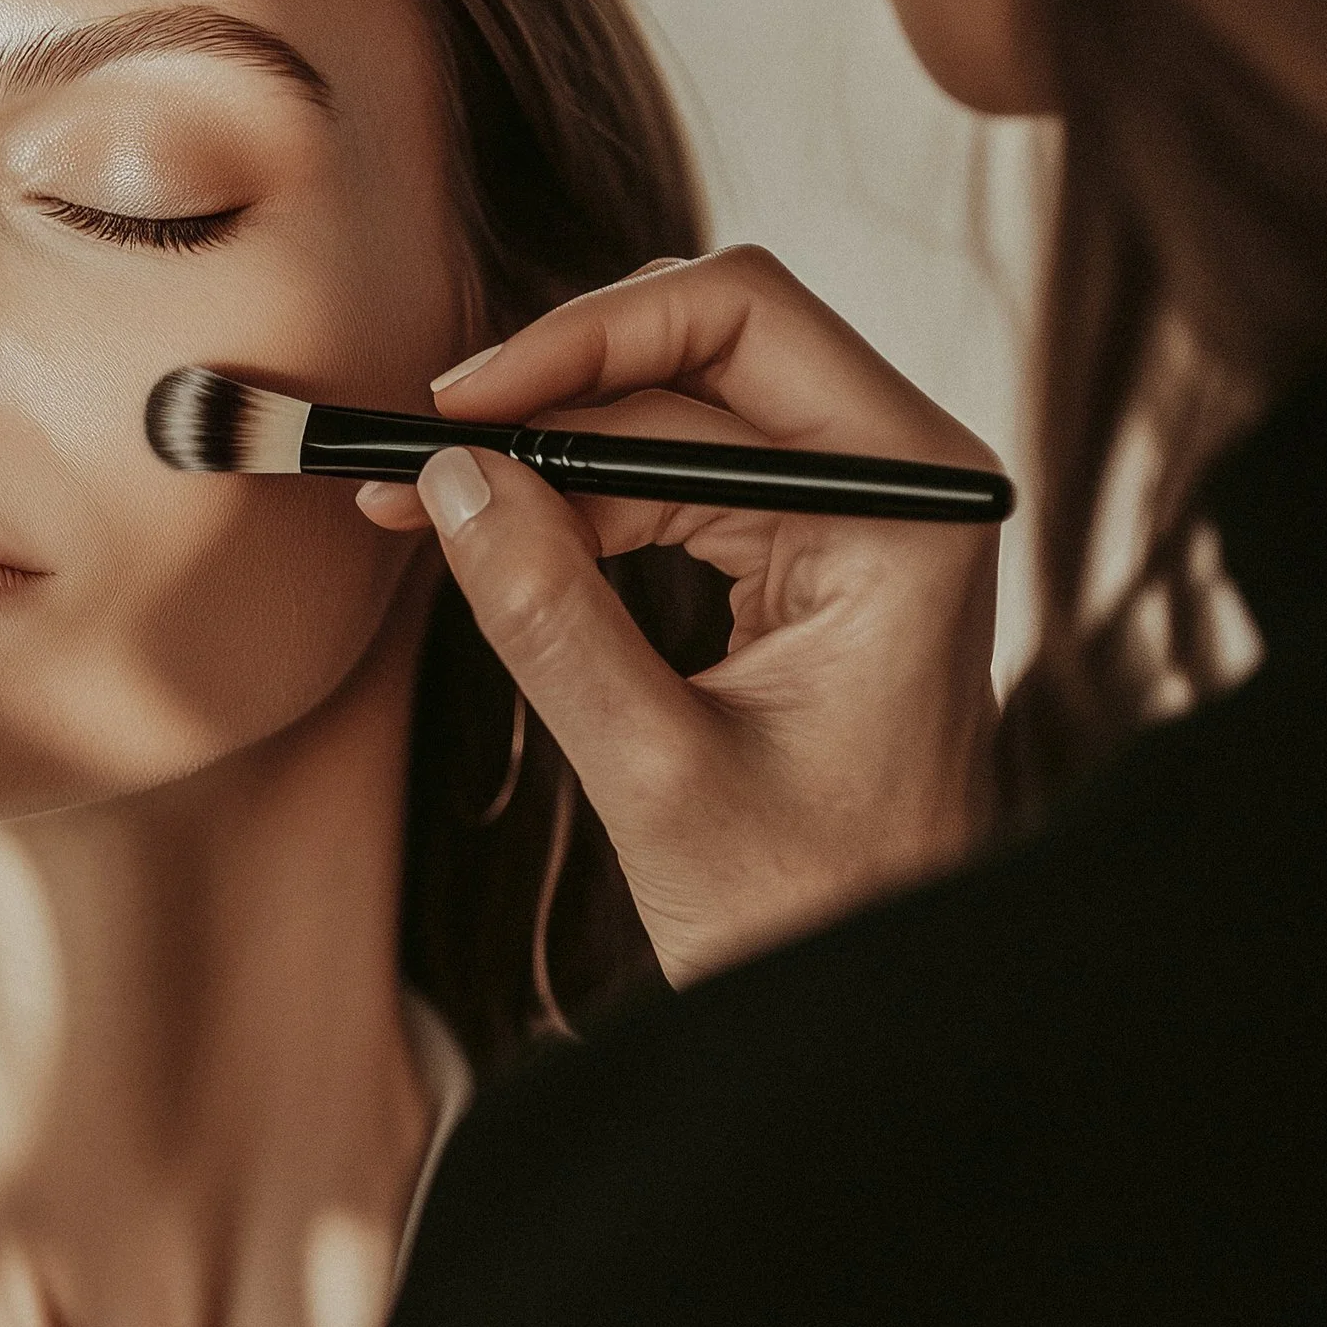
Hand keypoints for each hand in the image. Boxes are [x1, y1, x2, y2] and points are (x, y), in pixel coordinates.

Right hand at [365, 248, 1002, 986]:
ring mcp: (853, 514)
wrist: (875, 1003)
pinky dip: (574, 502)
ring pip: (672, 411)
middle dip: (549, 389)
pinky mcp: (805, 558)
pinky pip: (674, 483)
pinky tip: (484, 532)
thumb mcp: (655, 770)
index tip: (454, 408)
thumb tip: (448, 478)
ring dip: (544, 449)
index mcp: (908, 503)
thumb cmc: (804, 911)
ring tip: (418, 498)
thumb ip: (550, 616)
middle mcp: (898, 480)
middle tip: (417, 448)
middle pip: (702, 345)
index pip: (738, 323)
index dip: (577, 345)